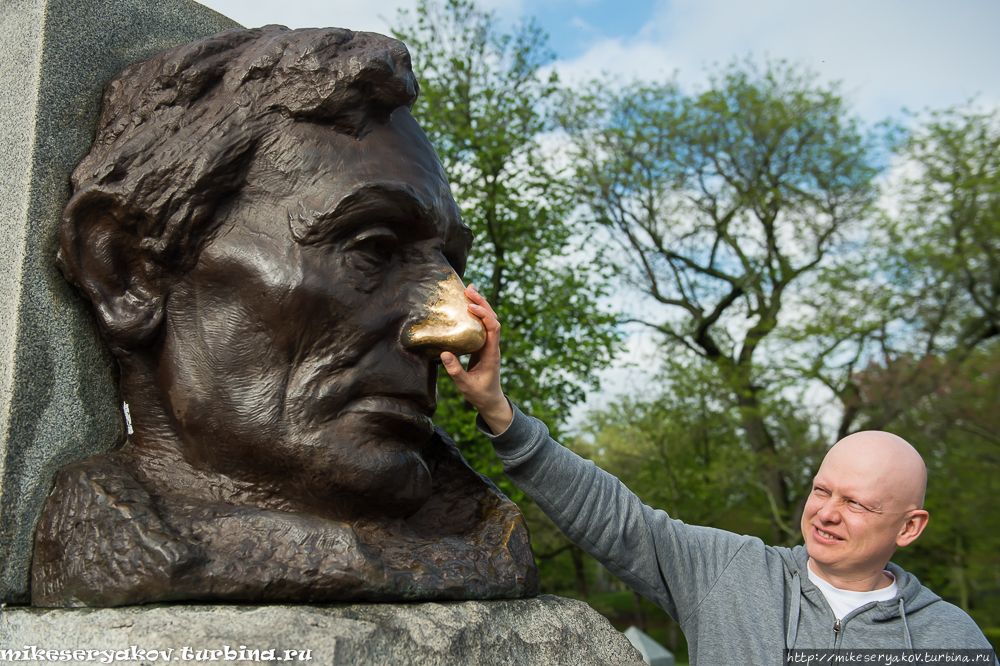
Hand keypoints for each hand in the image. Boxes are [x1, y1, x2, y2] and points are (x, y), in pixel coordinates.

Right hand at [440, 285, 513, 433]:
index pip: (493, 329)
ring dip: (481, 304)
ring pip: (490, 319)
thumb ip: (456, 371)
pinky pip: (483, 325)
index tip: (470, 307)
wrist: (491, 400)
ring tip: (469, 290)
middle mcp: (493, 346)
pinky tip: (466, 306)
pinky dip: (477, 313)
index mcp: (492, 354)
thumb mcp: (466, 386)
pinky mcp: (484, 345)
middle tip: (469, 289)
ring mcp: (490, 345)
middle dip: (482, 302)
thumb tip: (444, 354)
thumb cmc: (479, 394)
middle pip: (493, 318)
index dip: (484, 315)